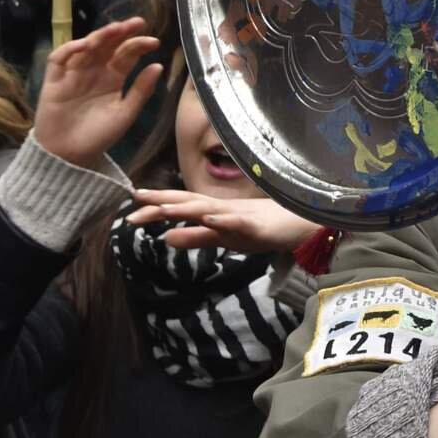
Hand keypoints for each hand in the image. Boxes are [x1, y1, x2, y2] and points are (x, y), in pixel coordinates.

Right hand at [33, 17, 161, 167]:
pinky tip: (84, 46)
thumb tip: (158, 66)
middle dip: (121, 32)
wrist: (69, 156)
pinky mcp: (54, 80)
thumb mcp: (125, 113)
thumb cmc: (99, 136)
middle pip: (107, 45)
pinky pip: (58, 59)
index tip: (154, 42)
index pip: (127, 54)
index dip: (139, 45)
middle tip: (136, 23)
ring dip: (99, 36)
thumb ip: (140, 91)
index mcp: (113, 77)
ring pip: (86, 47)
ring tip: (114, 30)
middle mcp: (94, 71)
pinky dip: (69, 49)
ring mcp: (73, 73)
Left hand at [128, 189, 320, 252]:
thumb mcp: (225, 237)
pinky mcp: (258, 226)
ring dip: (187, 207)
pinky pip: (239, 223)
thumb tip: (165, 239)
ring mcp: (241, 216)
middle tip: (136, 199)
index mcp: (216, 212)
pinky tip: (210, 219)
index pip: (182, 205)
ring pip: (210, 209)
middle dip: (163, 200)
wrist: (305, 226)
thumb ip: (196, 238)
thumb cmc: (266, 228)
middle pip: (189, 201)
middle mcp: (225, 209)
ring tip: (163, 208)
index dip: (157, 203)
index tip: (131, 205)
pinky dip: (224, 220)